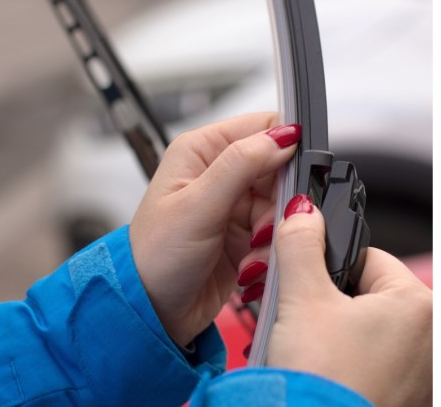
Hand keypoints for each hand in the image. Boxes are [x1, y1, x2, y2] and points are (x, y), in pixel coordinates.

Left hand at [129, 112, 298, 345]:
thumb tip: (283, 136)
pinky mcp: (246, 233)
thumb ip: (242, 165)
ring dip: (274, 232)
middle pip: (281, 169)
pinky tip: (249, 265)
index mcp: (203, 150)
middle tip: (264, 227)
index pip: (264, 127)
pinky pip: (279, 232)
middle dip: (280, 202)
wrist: (149, 312)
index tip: (290, 178)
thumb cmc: (154, 257)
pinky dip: (270, 251)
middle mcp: (220, 172)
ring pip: (284, 204)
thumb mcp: (198, 205)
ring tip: (251, 253)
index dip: (285, 148)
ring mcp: (234, 204)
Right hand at [236, 195, 432, 406]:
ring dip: (346, 333)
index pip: (370, 258)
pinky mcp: (412, 394)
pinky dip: (359, 361)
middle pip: (372, 294)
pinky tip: (334, 372)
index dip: (331, 269)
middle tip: (310, 326)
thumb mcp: (302, 301)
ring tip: (320, 354)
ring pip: (374, 328)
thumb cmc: (321, 383)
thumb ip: (302, 245)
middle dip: (336, 304)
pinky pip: (382, 360)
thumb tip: (302, 212)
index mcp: (420, 303)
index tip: (310, 287)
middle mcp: (435, 335)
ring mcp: (426, 370)